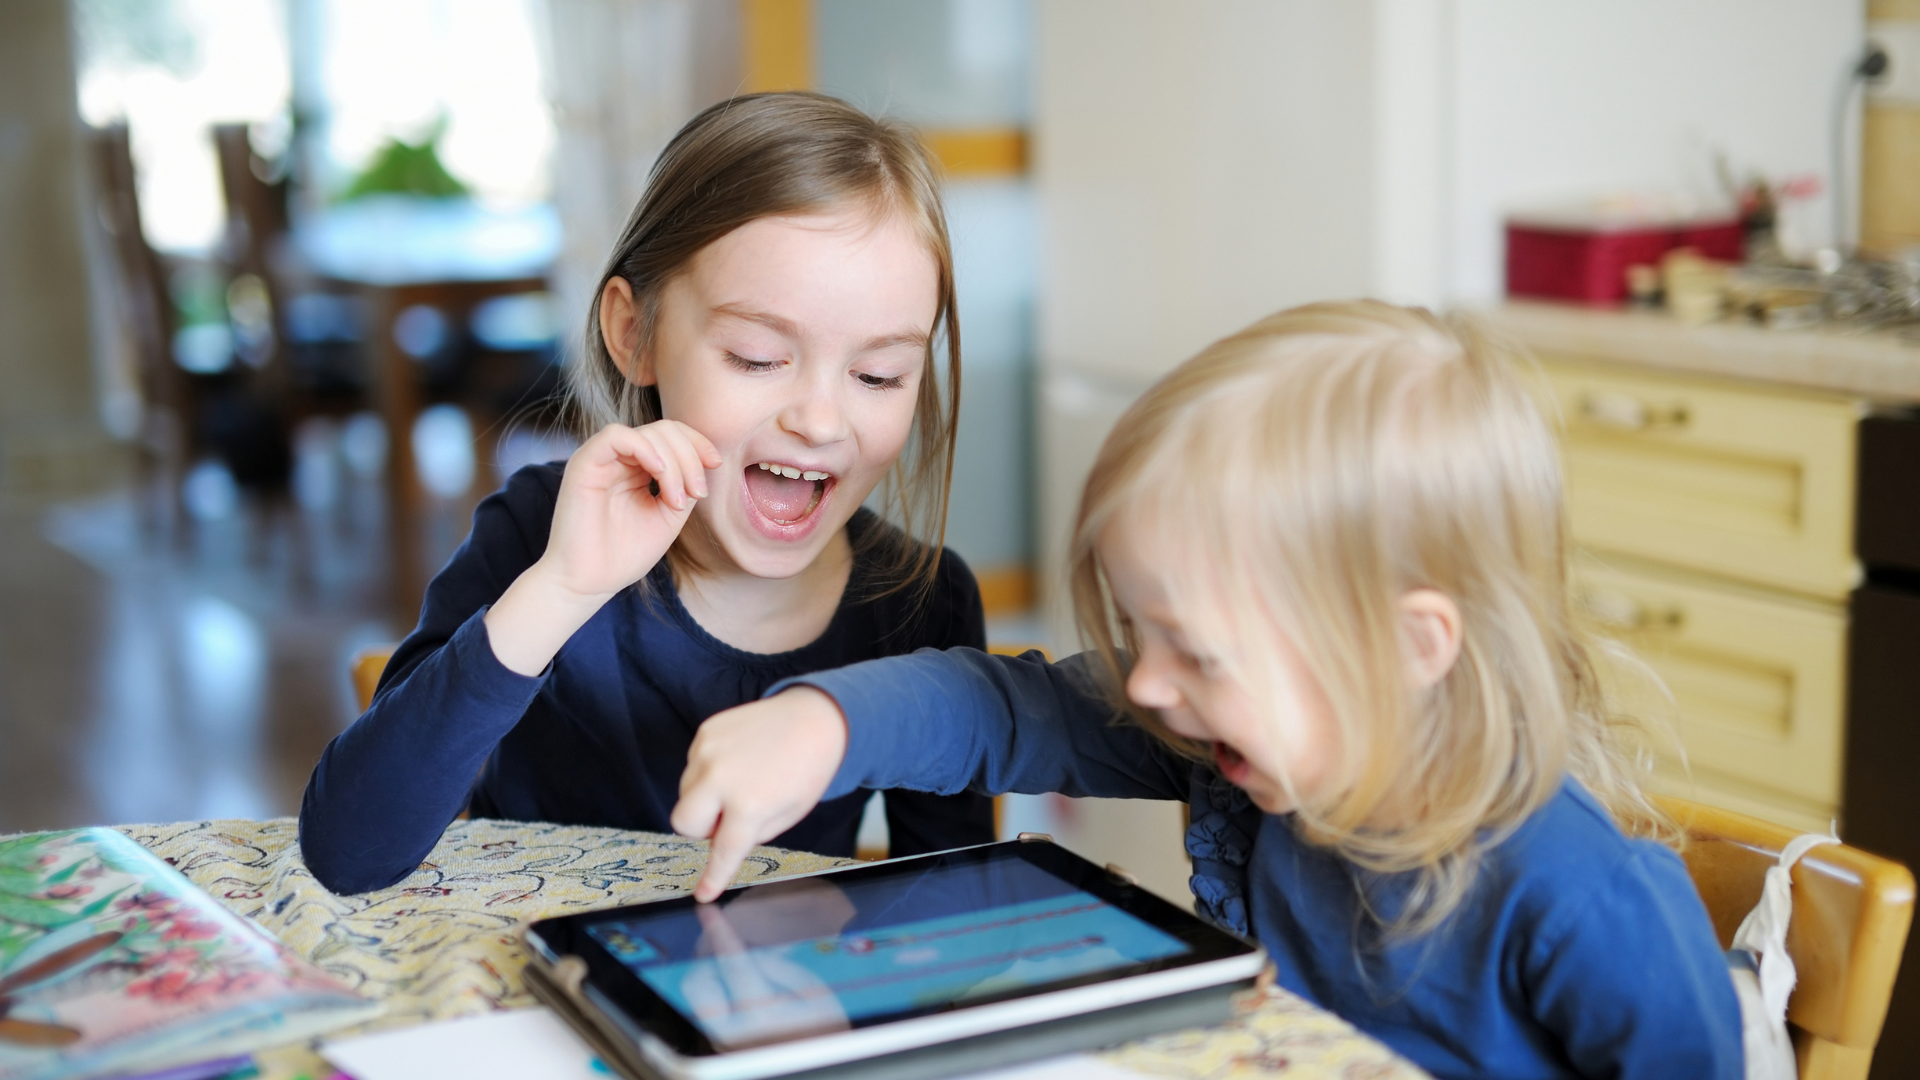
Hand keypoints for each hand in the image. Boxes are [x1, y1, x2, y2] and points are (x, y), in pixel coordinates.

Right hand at [484, 422, 720, 675]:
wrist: (589, 583)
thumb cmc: (624, 554)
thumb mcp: (668, 516)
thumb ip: (684, 485)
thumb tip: (704, 461)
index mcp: (638, 467)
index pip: (672, 435)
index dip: (698, 442)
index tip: (716, 464)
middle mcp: (619, 458)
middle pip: (665, 430)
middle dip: (690, 457)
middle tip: (697, 493)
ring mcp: (601, 458)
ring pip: (647, 433)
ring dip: (674, 463)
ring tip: (676, 501)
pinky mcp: (583, 463)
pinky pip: (616, 436)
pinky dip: (645, 449)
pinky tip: (658, 473)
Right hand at [673, 688, 849, 901]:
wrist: (813, 717)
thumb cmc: (805, 770)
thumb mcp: (789, 814)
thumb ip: (751, 834)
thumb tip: (718, 844)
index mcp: (750, 804)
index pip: (722, 851)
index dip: (712, 876)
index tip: (703, 894)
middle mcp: (722, 777)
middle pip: (683, 822)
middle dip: (700, 828)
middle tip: (726, 819)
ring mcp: (709, 750)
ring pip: (685, 792)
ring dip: (704, 797)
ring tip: (740, 782)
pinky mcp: (705, 731)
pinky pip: (692, 765)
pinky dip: (708, 772)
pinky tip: (737, 762)